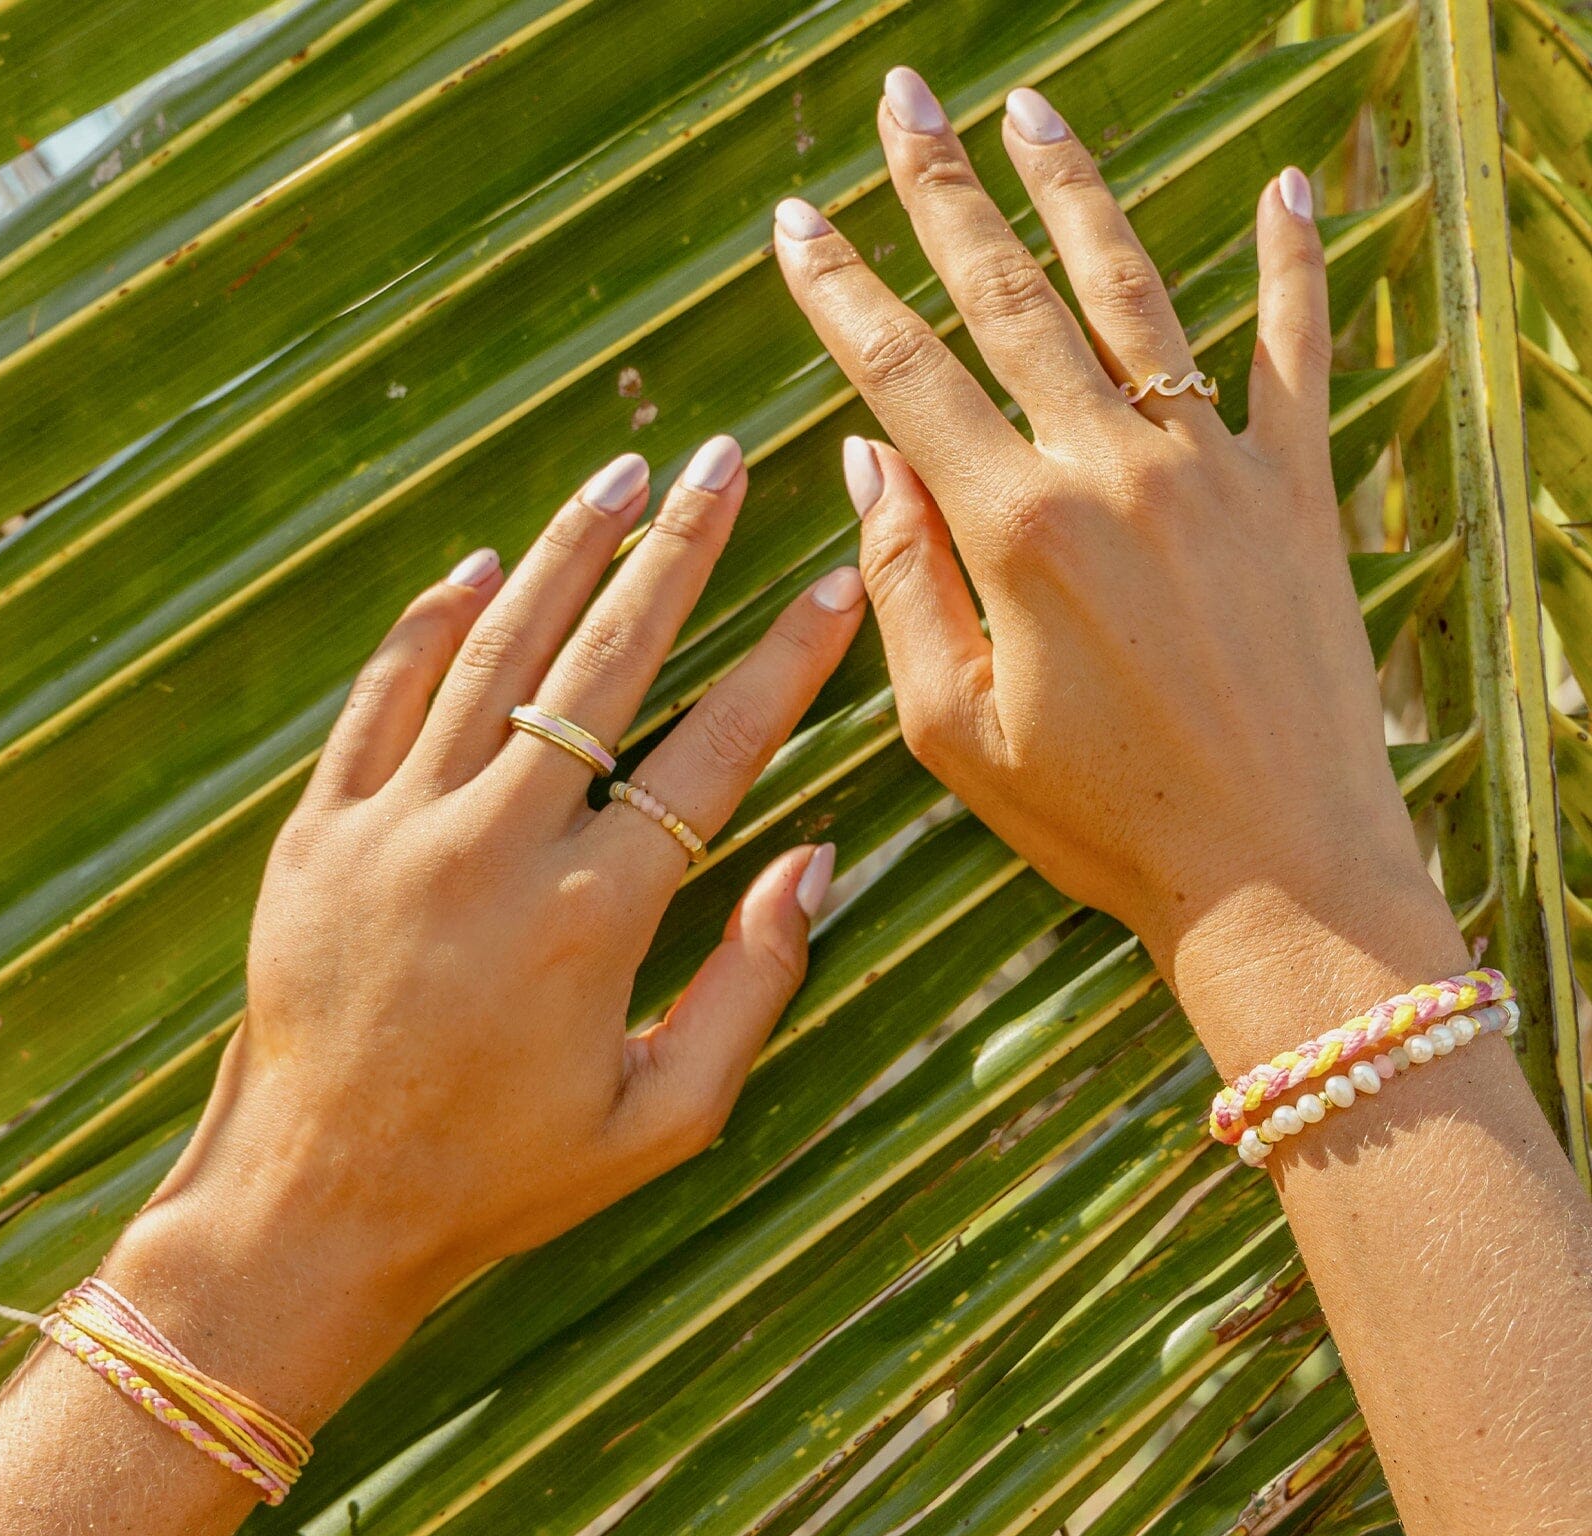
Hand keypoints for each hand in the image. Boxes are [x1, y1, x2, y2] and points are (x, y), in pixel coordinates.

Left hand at [120, 436, 864, 1378]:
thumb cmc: (503, 1176)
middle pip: (604, 665)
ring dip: (564, 555)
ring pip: (493, 655)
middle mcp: (495, 850)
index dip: (784, 661)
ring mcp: (395, 830)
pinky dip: (430, 624)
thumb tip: (818, 859)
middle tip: (724, 462)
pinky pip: (381, 698)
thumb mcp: (663, 1119)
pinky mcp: (318, 833)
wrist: (314, 1208)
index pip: (717, 753)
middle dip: (677, 552)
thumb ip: (751, 987)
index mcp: (592, 920)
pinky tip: (481, 564)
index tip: (831, 585)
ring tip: (624, 472)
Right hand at [772, 70, 1448, 1036]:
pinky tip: (1292, 184)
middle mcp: (1114, 471)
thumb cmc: (1101, 818)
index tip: (798, 223)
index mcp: (1014, 531)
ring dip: (1075, 194)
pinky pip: (1298, 353)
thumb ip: (901, 584)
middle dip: (943, 193)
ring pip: (1134, 294)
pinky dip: (1297, 266)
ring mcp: (1216, 470)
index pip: (902, 376)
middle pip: (1009, 299)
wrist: (1277, 870)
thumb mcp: (955, 731)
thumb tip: (864, 457)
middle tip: (903, 103)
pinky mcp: (1299, 494)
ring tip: (1031, 110)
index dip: (840, 291)